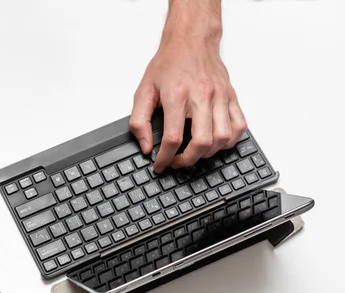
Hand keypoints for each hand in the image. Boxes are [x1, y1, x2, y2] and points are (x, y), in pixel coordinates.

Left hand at [129, 33, 247, 173]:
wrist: (191, 40)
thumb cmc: (168, 64)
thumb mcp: (143, 90)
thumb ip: (139, 121)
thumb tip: (145, 146)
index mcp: (177, 95)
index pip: (173, 137)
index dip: (165, 157)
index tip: (160, 164)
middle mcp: (201, 96)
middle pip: (202, 142)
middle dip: (188, 160)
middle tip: (178, 162)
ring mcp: (220, 96)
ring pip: (223, 138)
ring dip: (209, 153)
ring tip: (195, 153)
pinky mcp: (231, 96)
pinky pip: (239, 126)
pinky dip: (230, 141)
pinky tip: (216, 142)